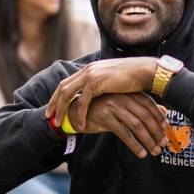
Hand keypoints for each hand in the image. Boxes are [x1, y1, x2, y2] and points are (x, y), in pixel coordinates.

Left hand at [44, 58, 160, 125]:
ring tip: (60, 124)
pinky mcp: (97, 82)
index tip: (52, 108)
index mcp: (89, 69)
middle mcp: (87, 70)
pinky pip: (83, 100)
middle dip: (54, 103)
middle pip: (63, 87)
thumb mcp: (112, 81)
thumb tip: (96, 95)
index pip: (67, 83)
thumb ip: (101, 86)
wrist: (144, 71)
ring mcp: (91, 74)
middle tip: (49, 117)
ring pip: (68, 93)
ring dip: (62, 109)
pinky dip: (80, 113)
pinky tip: (80, 124)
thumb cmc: (132, 79)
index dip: (57, 96)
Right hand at [76, 92, 167, 157]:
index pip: (150, 106)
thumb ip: (141, 107)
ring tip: (155, 151)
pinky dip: (135, 145)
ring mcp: (114, 106)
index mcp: (128, 93)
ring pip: (137, 126)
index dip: (160, 120)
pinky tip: (141, 153)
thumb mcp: (122, 106)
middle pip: (145, 116)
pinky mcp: (105, 118)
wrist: (76, 111)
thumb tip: (164, 111)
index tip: (167, 133)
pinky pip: (125, 134)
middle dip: (156, 132)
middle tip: (163, 145)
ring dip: (148, 141)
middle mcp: (122, 97)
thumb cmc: (101, 108)